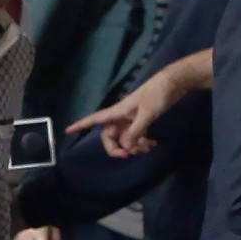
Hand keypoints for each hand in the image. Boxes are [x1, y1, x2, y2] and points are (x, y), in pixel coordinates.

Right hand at [65, 71, 184, 157]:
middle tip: (128, 155)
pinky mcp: (142, 120)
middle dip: (117, 148)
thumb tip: (126, 146)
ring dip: (134, 146)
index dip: (80, 125)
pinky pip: (136, 136)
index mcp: (117, 112)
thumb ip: (135, 132)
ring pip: (125, 139)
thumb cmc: (157, 95)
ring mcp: (131, 119)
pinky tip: (153, 144)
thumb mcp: (146, 114)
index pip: (94, 119)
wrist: (173, 83)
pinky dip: (142, 142)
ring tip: (148, 147)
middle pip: (110, 136)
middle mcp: (121, 117)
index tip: (67, 131)